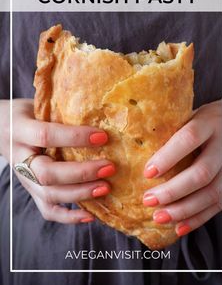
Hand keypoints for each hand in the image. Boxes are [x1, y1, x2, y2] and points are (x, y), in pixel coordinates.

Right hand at [0, 99, 115, 223]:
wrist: (0, 128)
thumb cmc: (25, 114)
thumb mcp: (37, 105)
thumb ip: (59, 112)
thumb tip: (98, 112)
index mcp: (20, 130)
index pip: (47, 135)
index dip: (74, 137)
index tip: (102, 136)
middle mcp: (19, 157)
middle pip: (47, 173)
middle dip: (81, 173)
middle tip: (109, 167)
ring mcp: (24, 178)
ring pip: (49, 195)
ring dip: (80, 194)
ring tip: (105, 188)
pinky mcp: (31, 191)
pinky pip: (47, 210)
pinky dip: (69, 217)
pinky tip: (91, 215)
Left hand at [143, 99, 221, 236]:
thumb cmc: (211, 117)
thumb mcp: (194, 114)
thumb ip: (175, 129)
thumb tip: (140, 148)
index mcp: (209, 123)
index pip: (189, 139)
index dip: (168, 157)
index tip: (147, 172)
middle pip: (201, 173)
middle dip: (173, 191)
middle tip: (149, 200)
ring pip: (212, 193)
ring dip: (184, 210)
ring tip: (160, 216)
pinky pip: (220, 203)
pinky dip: (199, 218)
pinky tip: (180, 226)